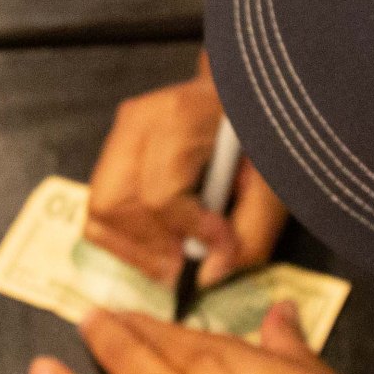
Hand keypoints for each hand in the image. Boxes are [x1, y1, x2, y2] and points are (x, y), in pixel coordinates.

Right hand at [84, 74, 289, 285]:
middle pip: (114, 204)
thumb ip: (248, 234)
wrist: (248, 96)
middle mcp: (138, 121)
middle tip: (186, 264)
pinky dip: (125, 237)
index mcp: (181, 117)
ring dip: (134, 247)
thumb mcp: (273, 182)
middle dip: (149, 247)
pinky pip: (100, 208)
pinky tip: (161, 241)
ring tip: (174, 256)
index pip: (160, 194)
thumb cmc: (263, 133)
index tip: (222, 245)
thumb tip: (207, 277)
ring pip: (100, 210)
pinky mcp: (114, 150)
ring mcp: (120, 132)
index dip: (190, 231)